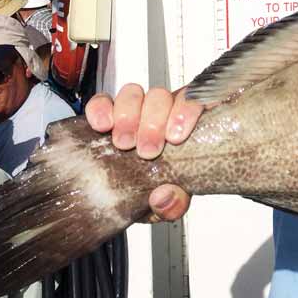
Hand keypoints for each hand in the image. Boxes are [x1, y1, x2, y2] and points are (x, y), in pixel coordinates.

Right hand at [84, 84, 203, 221]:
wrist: (124, 201)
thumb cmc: (155, 191)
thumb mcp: (167, 204)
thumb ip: (174, 204)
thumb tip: (164, 197)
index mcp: (186, 126)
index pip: (196, 99)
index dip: (187, 110)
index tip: (175, 137)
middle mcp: (162, 111)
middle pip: (161, 96)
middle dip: (153, 123)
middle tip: (147, 151)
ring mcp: (134, 109)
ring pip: (134, 93)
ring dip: (128, 115)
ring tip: (123, 143)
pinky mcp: (105, 112)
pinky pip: (102, 100)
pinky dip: (101, 109)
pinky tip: (102, 126)